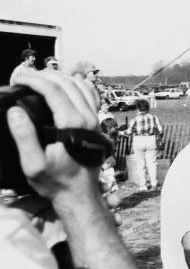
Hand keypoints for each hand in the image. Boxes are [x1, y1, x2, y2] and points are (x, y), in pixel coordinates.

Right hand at [7, 71, 102, 201]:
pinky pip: (90, 96)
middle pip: (67, 83)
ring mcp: (95, 119)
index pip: (53, 90)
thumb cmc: (56, 181)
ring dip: (60, 77)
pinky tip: (68, 82)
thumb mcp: (33, 164)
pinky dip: (78, 84)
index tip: (17, 78)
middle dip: (44, 74)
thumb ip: (24, 136)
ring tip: (39, 76)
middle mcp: (88, 117)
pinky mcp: (96, 123)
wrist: (80, 194)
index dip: (33, 79)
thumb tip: (15, 111)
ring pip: (80, 86)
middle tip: (24, 75)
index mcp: (73, 124)